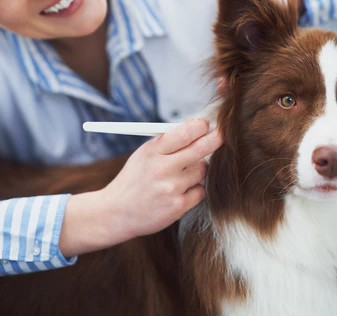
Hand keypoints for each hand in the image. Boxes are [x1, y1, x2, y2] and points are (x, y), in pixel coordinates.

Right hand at [102, 118, 221, 240]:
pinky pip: (200, 191)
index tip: (205, 124)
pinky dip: (194, 189)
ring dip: (198, 169)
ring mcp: (171, 188)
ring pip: (202, 170)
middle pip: (200, 149)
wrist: (116, 212)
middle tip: (220, 136)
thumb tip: (196, 124)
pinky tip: (180, 191)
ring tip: (182, 173)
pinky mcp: (177, 206)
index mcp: (152, 152)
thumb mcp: (144, 154)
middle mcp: (162, 169)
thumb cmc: (134, 179)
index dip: (200, 126)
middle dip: (215, 139)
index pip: (184, 133)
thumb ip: (169, 140)